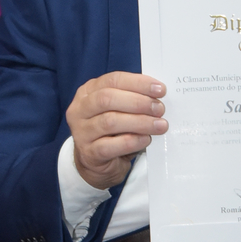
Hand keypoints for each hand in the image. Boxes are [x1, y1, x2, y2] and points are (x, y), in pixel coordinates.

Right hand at [66, 71, 166, 189]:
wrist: (95, 161)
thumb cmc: (110, 130)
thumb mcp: (117, 109)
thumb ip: (132, 98)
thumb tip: (157, 95)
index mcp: (87, 91)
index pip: (113, 80)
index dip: (138, 83)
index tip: (160, 89)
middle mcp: (80, 109)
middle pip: (107, 99)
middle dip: (138, 102)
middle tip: (159, 109)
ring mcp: (81, 132)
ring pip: (110, 122)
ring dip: (140, 122)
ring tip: (159, 125)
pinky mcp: (88, 153)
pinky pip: (111, 145)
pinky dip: (133, 141)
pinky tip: (146, 139)